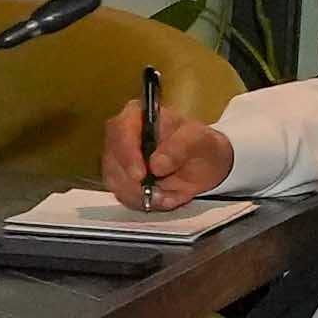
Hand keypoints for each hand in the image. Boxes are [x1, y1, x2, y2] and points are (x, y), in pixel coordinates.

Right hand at [103, 96, 239, 209]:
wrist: (206, 165)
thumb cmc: (200, 144)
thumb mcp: (199, 139)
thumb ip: (180, 147)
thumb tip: (157, 164)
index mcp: (137, 116)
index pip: (120, 130)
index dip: (127, 154)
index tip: (140, 174)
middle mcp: (122, 136)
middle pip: (112, 159)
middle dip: (131, 181)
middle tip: (152, 192)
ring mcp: (118, 159)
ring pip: (114, 181)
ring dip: (138, 194)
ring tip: (164, 195)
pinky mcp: (120, 180)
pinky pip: (122, 195)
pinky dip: (141, 202)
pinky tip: (160, 198)